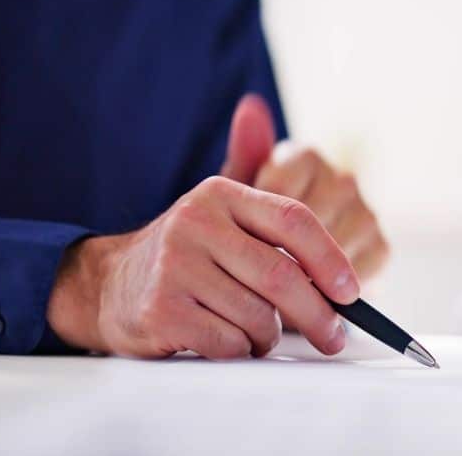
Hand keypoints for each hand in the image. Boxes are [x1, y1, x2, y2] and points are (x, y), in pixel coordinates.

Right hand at [48, 108, 363, 358]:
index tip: (351, 292)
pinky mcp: (160, 310)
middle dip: (317, 314)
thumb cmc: (186, 253)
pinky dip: (240, 350)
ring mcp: (174, 267)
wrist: (110, 286)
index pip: (294, 220)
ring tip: (260, 333)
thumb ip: (255, 169)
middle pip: (281, 276)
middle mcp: (194, 223)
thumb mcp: (219, 208)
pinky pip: (228, 342)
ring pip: (257, 316)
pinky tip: (227, 340)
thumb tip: (257, 110)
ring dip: (270, 336)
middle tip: (333, 337)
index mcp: (219, 193)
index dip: (331, 259)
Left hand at [220, 95, 389, 282]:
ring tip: (280, 289)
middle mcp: (342, 179)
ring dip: (306, 272)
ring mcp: (365, 212)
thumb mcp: (238, 201)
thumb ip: (245, 156)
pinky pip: (358, 270)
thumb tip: (250, 106)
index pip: (283, 191)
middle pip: (312, 221)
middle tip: (260, 275)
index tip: (246, 248)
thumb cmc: (251, 231)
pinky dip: (332, 288)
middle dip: (282, 253)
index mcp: (306, 157)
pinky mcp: (380, 247)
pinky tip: (311, 293)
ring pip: (335, 247)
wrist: (277, 275)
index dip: (260, 228)